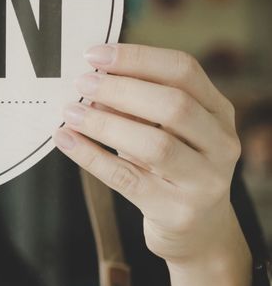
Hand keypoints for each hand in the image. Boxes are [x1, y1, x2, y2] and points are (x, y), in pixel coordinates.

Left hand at [53, 43, 243, 264]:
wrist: (197, 231)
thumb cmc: (171, 165)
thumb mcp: (164, 129)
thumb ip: (138, 103)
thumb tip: (91, 79)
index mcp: (218, 111)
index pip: (184, 71)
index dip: (137, 58)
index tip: (94, 54)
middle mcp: (221, 143)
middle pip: (174, 105)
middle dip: (121, 90)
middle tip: (81, 82)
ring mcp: (204, 181)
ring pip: (155, 145)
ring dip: (105, 124)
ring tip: (70, 112)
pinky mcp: (177, 211)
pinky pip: (127, 179)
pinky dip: (90, 156)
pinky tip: (65, 140)